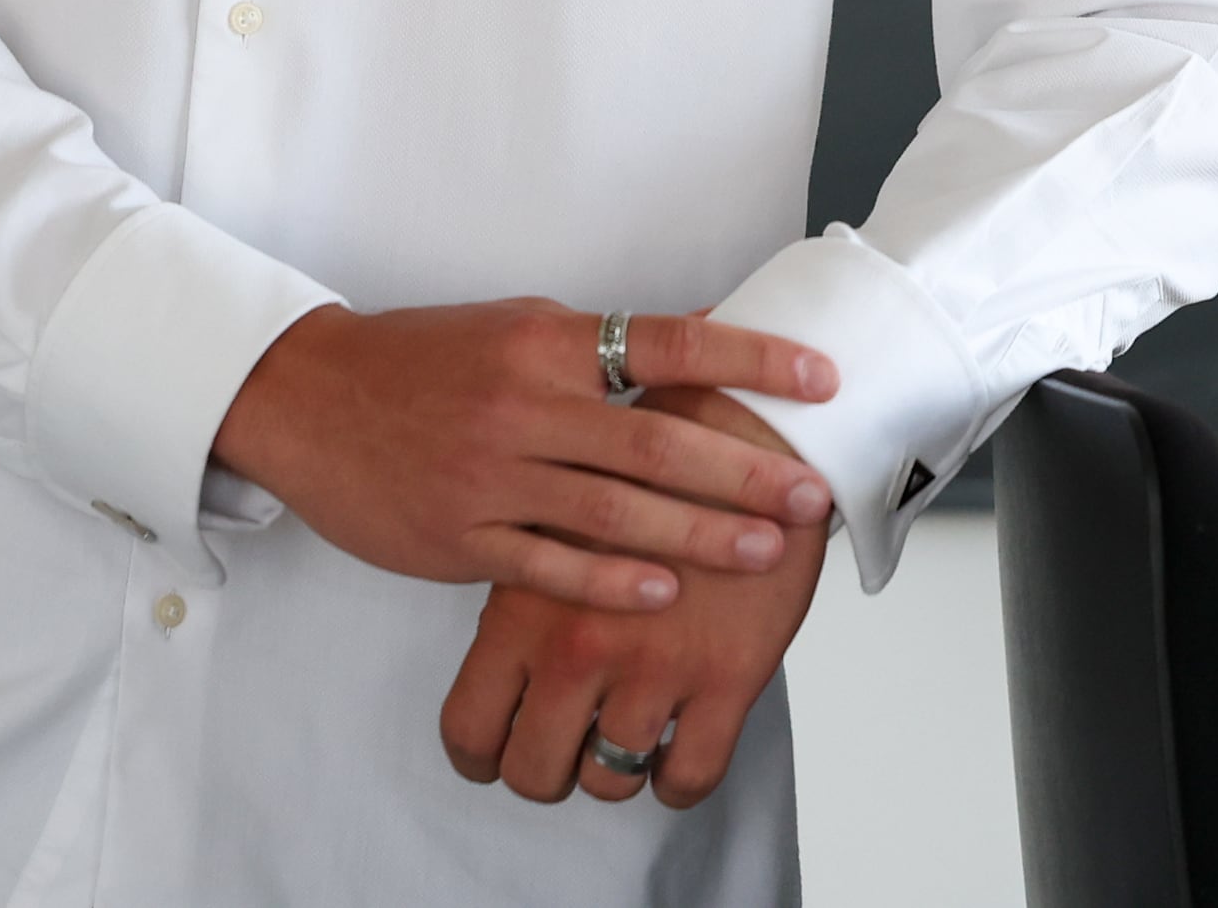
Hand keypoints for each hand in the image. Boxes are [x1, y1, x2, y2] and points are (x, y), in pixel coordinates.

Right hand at [209, 301, 837, 611]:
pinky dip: (609, 583)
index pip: (669, 342)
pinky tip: (664, 594)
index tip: (821, 380)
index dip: (751, 358)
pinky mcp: (461, 537)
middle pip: (656, 438)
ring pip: (613, 511)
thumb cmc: (422, 362)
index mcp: (545, 340)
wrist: (308, 398)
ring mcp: (492, 475)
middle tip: (810, 494)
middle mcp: (525, 402)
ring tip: (765, 552)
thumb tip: (704, 336)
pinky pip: (548, 566)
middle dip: (743, 471)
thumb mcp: (515, 327)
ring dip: (698, 535)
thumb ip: (601, 343)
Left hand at [439, 392, 830, 811]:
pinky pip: (690, 776)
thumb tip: (502, 655)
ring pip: (610, 782)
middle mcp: (579, 647)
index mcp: (524, 607)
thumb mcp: (556, 514)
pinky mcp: (725, 679)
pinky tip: (672, 753)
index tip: (495, 753)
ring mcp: (653, 669)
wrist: (748, 436)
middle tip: (564, 751)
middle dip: (546, 772)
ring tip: (621, 742)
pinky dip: (676, 780)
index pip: (469, 726)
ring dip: (613, 772)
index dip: (479, 755)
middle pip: (534, 769)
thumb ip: (523, 586)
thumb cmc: (647, 468)